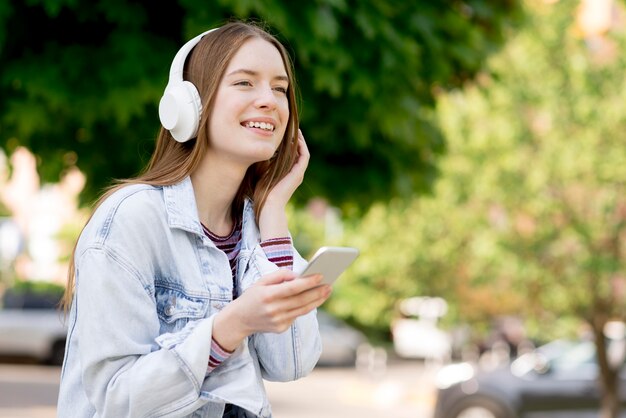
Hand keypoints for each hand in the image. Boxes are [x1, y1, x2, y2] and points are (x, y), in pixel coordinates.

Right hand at [212, 269, 330, 350]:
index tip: (321, 276)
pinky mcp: (281, 328)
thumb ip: (280, 275)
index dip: (308, 282)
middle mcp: (273, 309)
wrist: (239, 319)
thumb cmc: (253, 296)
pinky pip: (296, 316)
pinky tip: (314, 299)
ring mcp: (278, 321)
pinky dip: (305, 307)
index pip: (292, 288)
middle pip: (301, 300)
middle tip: (330, 284)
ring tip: (326, 291)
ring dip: (317, 300)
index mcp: (267, 295)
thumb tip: (298, 275)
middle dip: (317, 292)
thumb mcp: (261, 281)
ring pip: (303, 310)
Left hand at [264, 129, 308, 208]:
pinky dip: (302, 147)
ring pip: (303, 152)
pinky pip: (304, 157)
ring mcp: (298, 174)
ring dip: (301, 141)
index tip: (284, 133)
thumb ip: (264, 165)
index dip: (290, 143)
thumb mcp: (262, 175)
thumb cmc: (262, 194)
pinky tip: (296, 138)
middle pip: (299, 152)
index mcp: (288, 174)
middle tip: (291, 127)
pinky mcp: (298, 174)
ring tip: (295, 129)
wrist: (269, 205)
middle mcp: (295, 173)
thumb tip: (256, 152)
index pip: (292, 155)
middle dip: (296, 139)